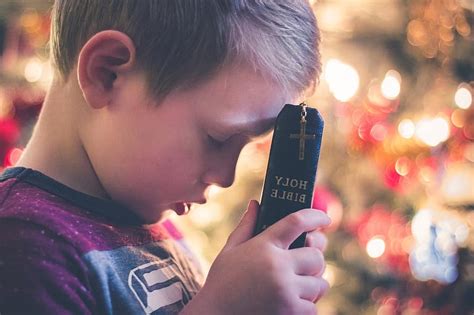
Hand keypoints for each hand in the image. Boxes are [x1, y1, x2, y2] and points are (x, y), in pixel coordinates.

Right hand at [182, 200, 330, 314]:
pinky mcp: (291, 313)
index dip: (315, 217)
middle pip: (316, 256)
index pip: (297, 222)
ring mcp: (286, 292)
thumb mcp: (230, 251)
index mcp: (263, 246)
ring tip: (297, 285)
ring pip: (320, 283)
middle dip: (314, 259)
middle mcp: (278, 267)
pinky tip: (291, 303)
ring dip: (312, 284)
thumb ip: (246, 226)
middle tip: (306, 263)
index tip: (325, 218)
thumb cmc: (221, 283)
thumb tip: (255, 203)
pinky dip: (306, 306)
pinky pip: (313, 307)